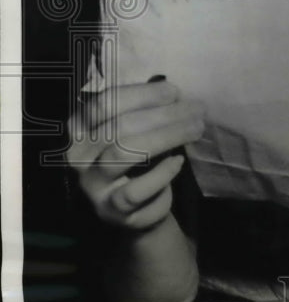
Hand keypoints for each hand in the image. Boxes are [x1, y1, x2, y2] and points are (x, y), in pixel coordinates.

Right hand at [66, 80, 204, 231]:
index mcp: (79, 127)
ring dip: (167, 136)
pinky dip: (162, 172)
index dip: (142, 94)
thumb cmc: (137, 157)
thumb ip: (147, 111)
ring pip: (126, 152)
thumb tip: (174, 93)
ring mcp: (92, 184)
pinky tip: (179, 161)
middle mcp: (78, 155)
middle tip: (196, 109)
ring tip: (195, 129)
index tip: (174, 92)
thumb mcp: (137, 131)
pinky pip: (136, 189)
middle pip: (120, 126)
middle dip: (164, 114)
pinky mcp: (110, 209)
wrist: (136, 208)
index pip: (104, 102)